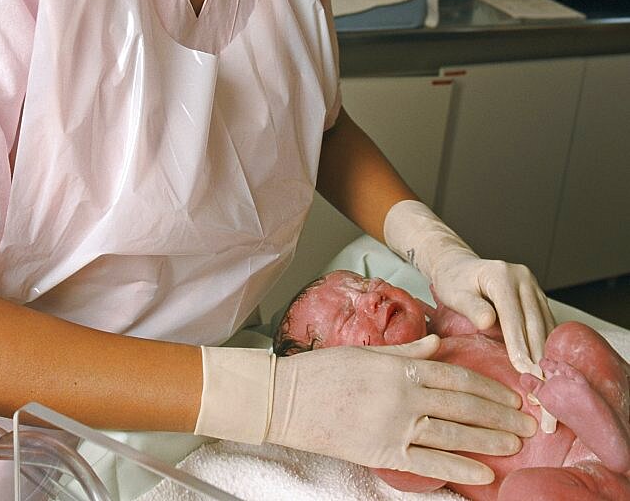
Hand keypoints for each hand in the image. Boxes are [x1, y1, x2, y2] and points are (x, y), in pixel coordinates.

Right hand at [195, 338, 536, 485]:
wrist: (288, 399)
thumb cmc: (326, 370)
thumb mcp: (368, 352)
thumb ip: (407, 349)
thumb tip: (438, 343)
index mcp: (401, 366)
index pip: (457, 375)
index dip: (488, 386)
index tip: (512, 393)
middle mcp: (404, 394)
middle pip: (462, 403)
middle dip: (499, 413)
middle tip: (527, 421)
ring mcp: (394, 425)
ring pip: (453, 432)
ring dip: (488, 439)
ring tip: (514, 444)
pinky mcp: (382, 452)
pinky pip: (428, 462)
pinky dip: (459, 468)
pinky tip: (483, 473)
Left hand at [384, 201, 554, 376]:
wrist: (458, 266)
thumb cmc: (453, 281)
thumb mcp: (454, 293)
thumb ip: (471, 307)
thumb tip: (488, 322)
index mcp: (501, 274)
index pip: (513, 315)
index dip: (519, 344)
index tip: (523, 368)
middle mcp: (522, 277)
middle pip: (534, 321)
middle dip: (537, 354)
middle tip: (539, 382)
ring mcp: (532, 285)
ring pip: (545, 323)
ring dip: (547, 352)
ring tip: (546, 380)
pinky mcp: (537, 296)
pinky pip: (546, 322)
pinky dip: (547, 344)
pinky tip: (546, 364)